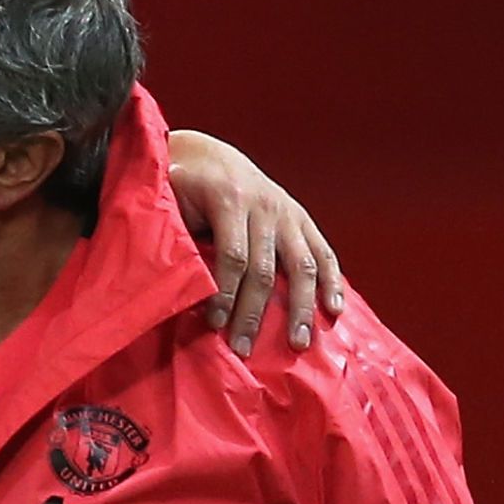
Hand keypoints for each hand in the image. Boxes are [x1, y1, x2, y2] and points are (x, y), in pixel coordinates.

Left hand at [166, 130, 343, 357]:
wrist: (210, 156)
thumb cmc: (183, 184)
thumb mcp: (170, 197)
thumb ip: (175, 231)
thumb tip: (178, 281)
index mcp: (229, 199)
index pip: (233, 255)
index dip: (225, 292)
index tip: (215, 324)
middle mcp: (264, 206)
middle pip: (265, 269)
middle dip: (254, 312)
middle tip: (243, 348)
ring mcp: (287, 213)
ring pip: (302, 266)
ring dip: (300, 308)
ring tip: (297, 343)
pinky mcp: (302, 219)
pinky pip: (323, 252)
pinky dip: (332, 282)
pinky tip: (333, 310)